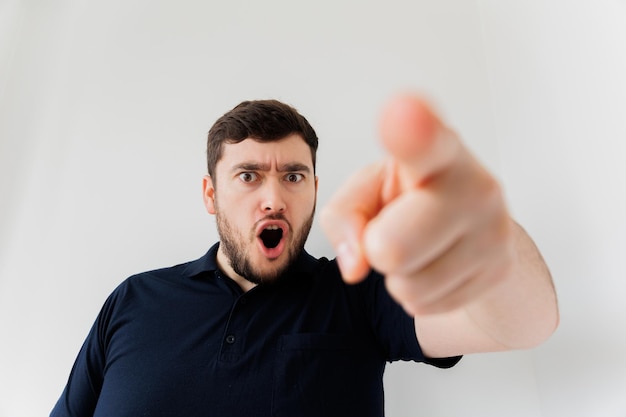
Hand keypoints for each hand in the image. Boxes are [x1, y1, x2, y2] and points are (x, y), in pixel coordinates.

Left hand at [320, 94, 513, 315]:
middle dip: (378, 249)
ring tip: (420, 246)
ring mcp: (494, 230)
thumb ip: (343, 216)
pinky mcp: (500, 270)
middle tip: (394, 229)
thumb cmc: (409, 196)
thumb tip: (356, 266)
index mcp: (436, 150)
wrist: (471, 225)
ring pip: (407, 286)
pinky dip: (419, 292)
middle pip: (391, 247)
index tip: (404, 110)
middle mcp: (474, 185)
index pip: (424, 142)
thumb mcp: (367, 190)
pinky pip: (425, 305)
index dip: (412, 130)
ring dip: (400, 275)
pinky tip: (435, 263)